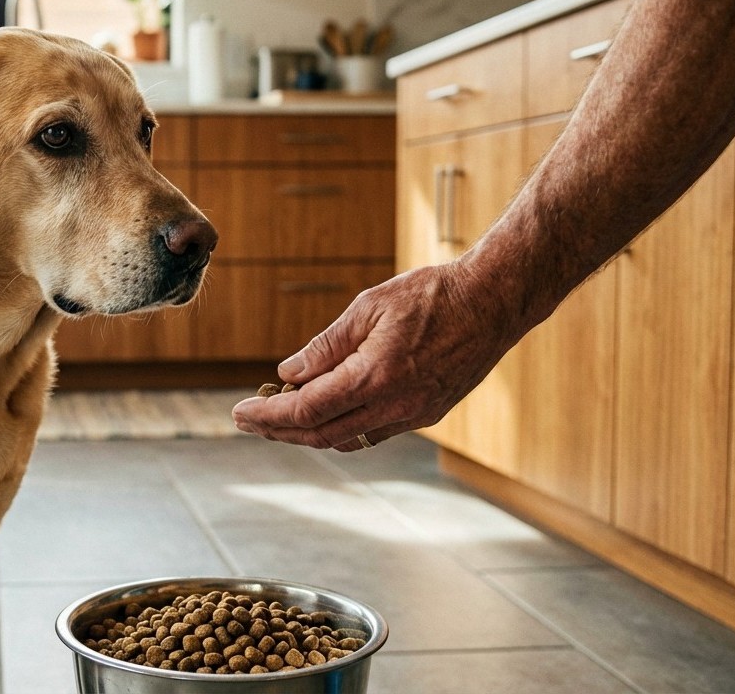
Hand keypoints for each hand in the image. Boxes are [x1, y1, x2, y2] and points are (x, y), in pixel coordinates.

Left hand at [231, 261, 520, 450]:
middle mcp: (393, 405)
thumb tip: (287, 373)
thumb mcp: (368, 308)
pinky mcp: (427, 414)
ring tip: (278, 417)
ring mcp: (413, 414)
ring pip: (347, 439)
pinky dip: (341, 428)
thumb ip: (325, 346)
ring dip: (309, 433)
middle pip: (320, 433)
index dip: (267, 415)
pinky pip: (373, 432)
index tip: (240, 412)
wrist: (495, 301)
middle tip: (248, 420)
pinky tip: (324, 413)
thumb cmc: (432, 294)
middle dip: (278, 430)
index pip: (305, 409)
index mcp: (373, 377)